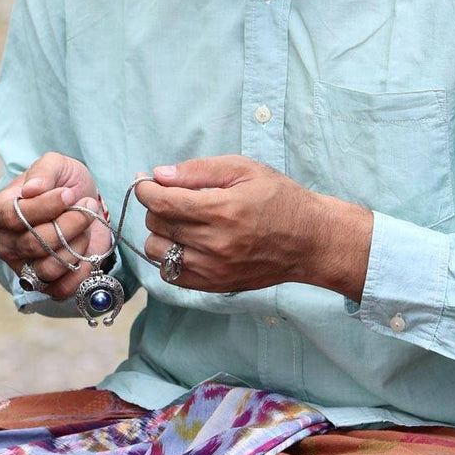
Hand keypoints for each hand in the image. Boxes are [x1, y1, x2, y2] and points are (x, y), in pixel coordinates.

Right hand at [0, 153, 113, 301]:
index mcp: (0, 212)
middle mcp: (7, 243)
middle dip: (69, 224)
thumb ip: (43, 171)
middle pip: (35, 243)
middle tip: (88, 206)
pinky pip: (60, 289)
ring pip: (48, 268)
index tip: (68, 194)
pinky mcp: (44, 285)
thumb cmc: (64, 184)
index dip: (45, 206)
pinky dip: (79, 272)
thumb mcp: (56, 164)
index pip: (15, 216)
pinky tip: (88, 252)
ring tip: (85, 228)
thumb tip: (32, 190)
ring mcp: (23, 267)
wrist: (85, 205)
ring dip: (76, 246)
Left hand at [135, 156, 373, 297]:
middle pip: (157, 225)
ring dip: (158, 233)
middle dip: (154, 206)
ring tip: (176, 221)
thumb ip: (199, 170)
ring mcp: (215, 269)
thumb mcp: (244, 170)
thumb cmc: (280, 199)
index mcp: (223, 210)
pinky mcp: (216, 285)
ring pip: (158, 252)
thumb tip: (159, 174)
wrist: (311, 241)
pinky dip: (168, 257)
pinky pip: (172, 275)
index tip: (143, 181)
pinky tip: (182, 243)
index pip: (163, 201)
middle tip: (167, 196)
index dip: (145, 188)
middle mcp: (216, 243)